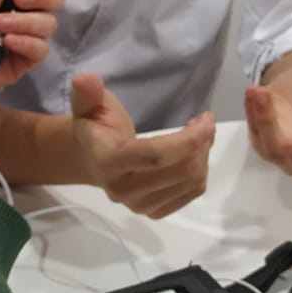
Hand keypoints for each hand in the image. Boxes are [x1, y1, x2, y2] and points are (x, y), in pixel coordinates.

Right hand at [69, 73, 215, 218]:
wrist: (91, 158)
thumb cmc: (95, 126)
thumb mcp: (88, 104)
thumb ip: (88, 92)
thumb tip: (84, 79)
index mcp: (107, 162)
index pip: (156, 156)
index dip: (187, 140)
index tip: (207, 119)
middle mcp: (122, 191)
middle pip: (180, 171)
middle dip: (200, 144)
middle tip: (204, 123)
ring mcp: (139, 205)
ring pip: (190, 182)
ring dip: (203, 155)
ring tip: (199, 134)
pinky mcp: (153, 212)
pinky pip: (192, 193)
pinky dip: (201, 171)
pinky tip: (193, 153)